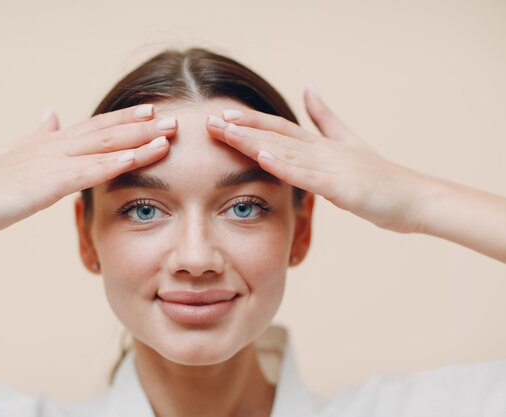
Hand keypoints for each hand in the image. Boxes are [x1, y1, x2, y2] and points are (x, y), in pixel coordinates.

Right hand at [0, 104, 174, 234]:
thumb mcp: (19, 154)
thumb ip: (40, 134)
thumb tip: (51, 113)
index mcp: (52, 141)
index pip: (96, 126)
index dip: (125, 118)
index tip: (151, 111)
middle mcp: (56, 145)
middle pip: (107, 131)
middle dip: (142, 125)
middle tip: (173, 119)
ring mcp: (52, 161)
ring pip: (103, 147)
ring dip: (138, 141)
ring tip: (167, 134)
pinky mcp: (47, 182)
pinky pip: (87, 171)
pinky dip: (113, 164)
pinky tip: (135, 158)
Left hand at [206, 87, 427, 233]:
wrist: (415, 199)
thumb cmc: (382, 178)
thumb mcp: (350, 143)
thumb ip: (326, 118)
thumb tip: (310, 88)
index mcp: (321, 145)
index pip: (279, 129)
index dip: (250, 122)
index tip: (223, 116)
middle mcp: (323, 150)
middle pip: (276, 136)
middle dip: (241, 129)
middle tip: (209, 122)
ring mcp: (332, 167)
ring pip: (286, 151)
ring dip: (254, 141)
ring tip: (227, 132)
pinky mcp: (342, 187)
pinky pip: (308, 176)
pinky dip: (285, 166)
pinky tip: (263, 157)